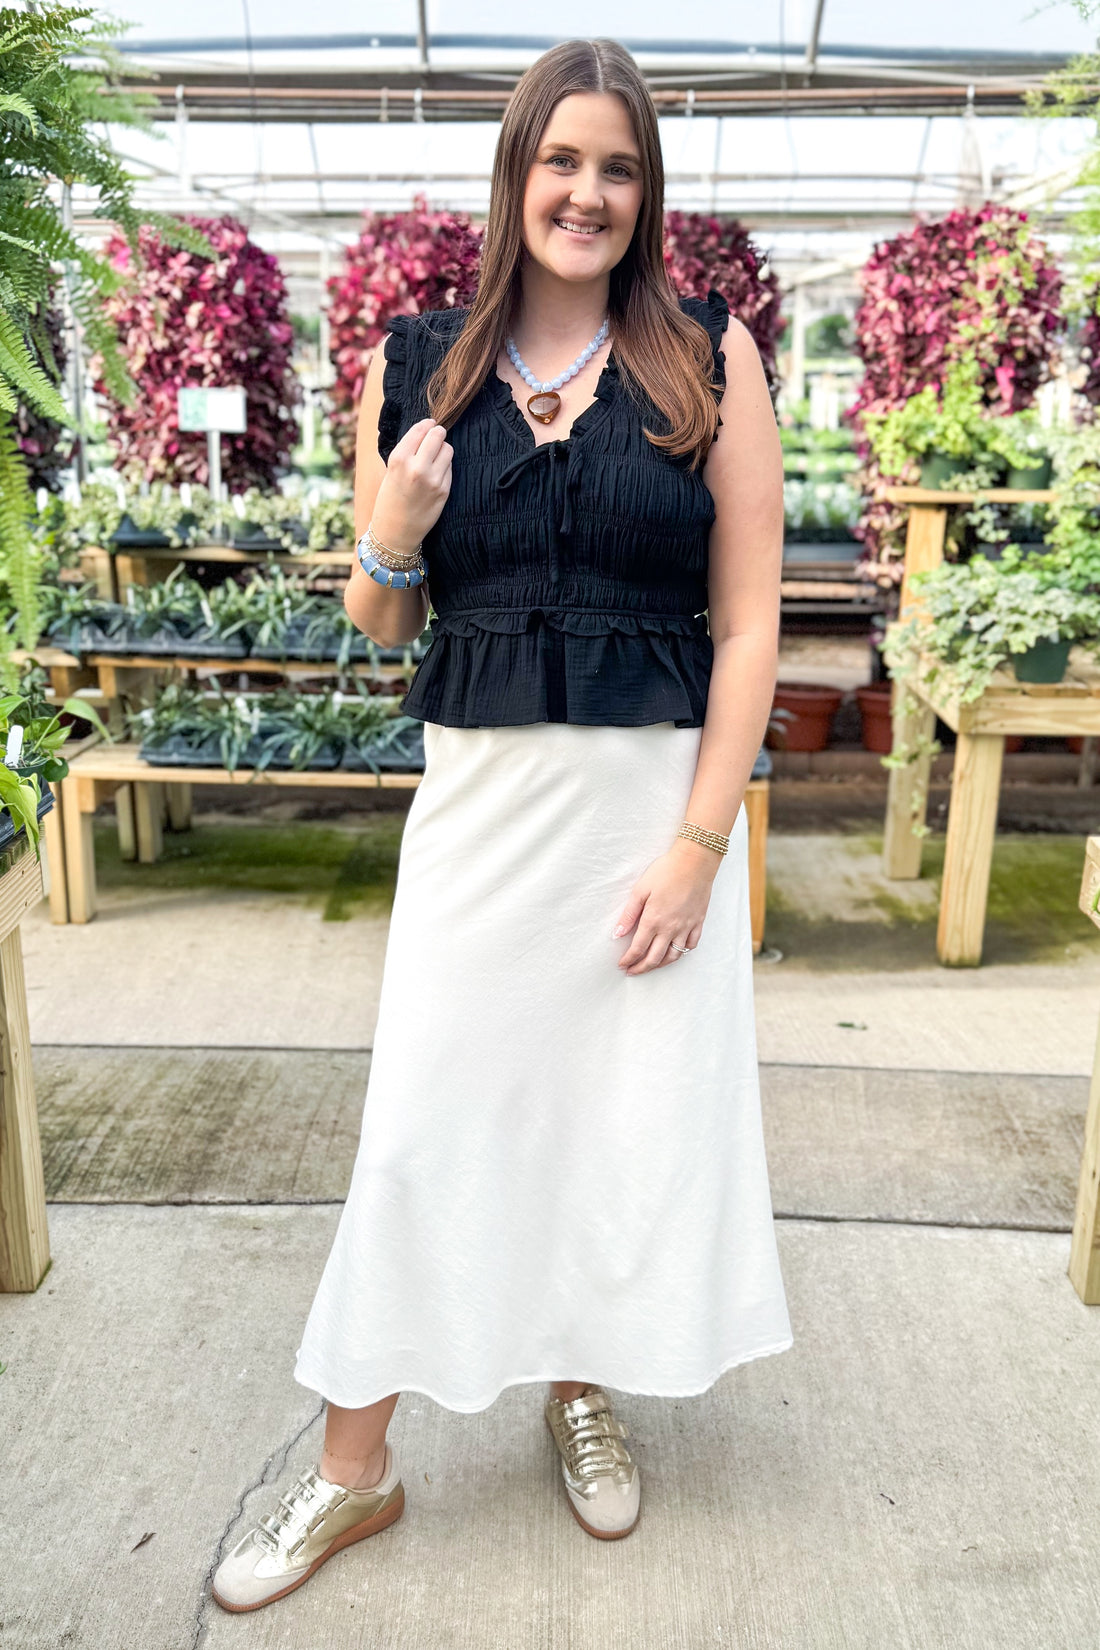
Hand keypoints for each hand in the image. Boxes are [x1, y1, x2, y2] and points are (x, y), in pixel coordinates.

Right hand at [372, 418, 452, 551]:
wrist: (395, 532)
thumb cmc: (389, 499)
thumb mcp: (390, 471)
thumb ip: (407, 451)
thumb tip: (427, 431)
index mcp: (399, 459)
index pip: (421, 429)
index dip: (427, 424)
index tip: (430, 424)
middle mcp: (417, 467)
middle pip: (438, 435)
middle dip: (437, 434)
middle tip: (436, 436)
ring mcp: (433, 479)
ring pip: (448, 450)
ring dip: (443, 450)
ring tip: (434, 458)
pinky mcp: (444, 490)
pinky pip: (450, 468)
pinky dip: (445, 467)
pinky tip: (435, 474)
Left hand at [611, 841, 719, 975]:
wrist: (695, 861)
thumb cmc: (666, 871)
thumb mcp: (641, 890)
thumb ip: (629, 914)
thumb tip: (617, 934)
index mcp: (653, 920)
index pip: (638, 948)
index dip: (628, 960)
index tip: (622, 965)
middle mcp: (670, 928)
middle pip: (654, 958)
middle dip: (641, 968)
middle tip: (632, 971)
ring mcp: (686, 927)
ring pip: (674, 956)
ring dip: (660, 964)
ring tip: (651, 965)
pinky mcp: (698, 922)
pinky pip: (691, 945)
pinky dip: (682, 952)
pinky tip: (675, 952)